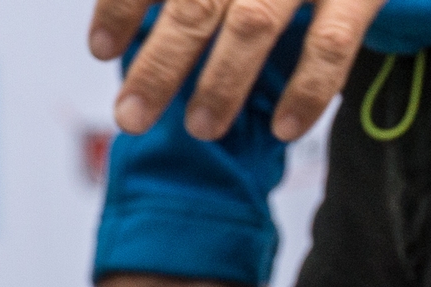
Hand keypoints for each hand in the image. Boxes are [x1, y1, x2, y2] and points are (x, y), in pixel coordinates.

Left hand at [90, 0, 389, 141]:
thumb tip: (119, 30)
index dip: (122, 5)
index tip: (100, 48)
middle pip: (197, 2)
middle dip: (160, 63)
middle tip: (130, 118)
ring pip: (254, 23)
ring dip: (222, 81)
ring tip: (200, 128)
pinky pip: (331, 43)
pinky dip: (308, 89)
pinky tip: (285, 128)